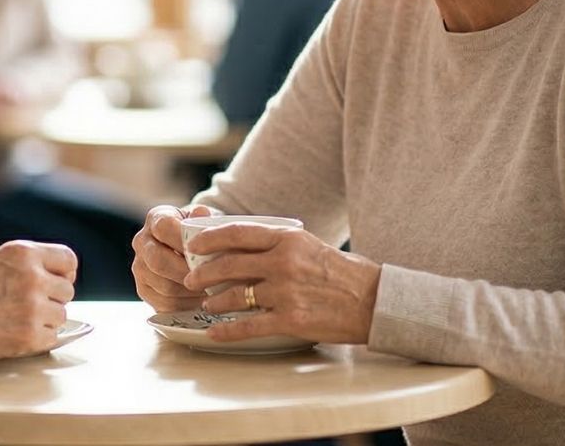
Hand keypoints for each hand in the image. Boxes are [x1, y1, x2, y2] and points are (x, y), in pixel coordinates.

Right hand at [0, 241, 77, 360]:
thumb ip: (24, 265)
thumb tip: (51, 279)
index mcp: (24, 253)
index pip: (68, 259)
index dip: (65, 273)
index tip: (58, 281)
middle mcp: (33, 278)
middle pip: (66, 291)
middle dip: (52, 299)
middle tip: (32, 306)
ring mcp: (32, 308)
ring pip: (61, 316)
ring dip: (46, 320)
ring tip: (19, 320)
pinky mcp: (28, 337)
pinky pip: (52, 338)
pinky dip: (39, 339)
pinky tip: (18, 334)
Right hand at [131, 203, 216, 310]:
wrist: (184, 247)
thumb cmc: (196, 232)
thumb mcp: (200, 218)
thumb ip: (202, 216)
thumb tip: (201, 214)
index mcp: (155, 218)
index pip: (163, 228)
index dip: (183, 241)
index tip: (203, 251)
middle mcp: (142, 242)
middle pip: (158, 261)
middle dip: (186, 272)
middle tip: (208, 278)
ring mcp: (140, 267)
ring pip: (163, 286)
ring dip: (189, 292)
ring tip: (210, 291)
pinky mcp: (144, 290)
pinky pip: (164, 303)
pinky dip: (185, 305)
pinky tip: (200, 300)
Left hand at [184, 224, 381, 344]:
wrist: (373, 301)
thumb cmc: (342, 272)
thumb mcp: (308, 245)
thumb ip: (278, 244)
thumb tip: (242, 248)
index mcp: (287, 238)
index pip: (237, 233)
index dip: (210, 238)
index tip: (194, 244)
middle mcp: (283, 262)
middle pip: (230, 264)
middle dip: (203, 272)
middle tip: (190, 278)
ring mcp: (285, 291)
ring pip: (236, 294)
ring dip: (214, 299)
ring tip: (206, 303)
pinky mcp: (291, 319)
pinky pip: (250, 325)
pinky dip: (228, 329)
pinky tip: (215, 332)